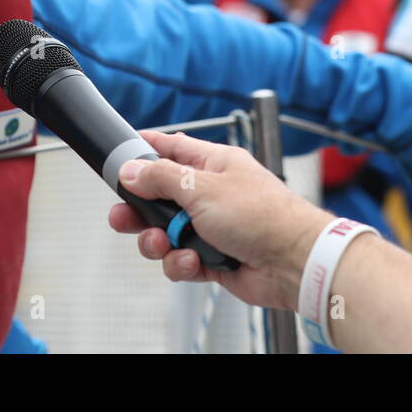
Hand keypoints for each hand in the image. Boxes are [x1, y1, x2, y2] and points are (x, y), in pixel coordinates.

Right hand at [107, 130, 327, 310]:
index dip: (144, 149)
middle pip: (159, 196)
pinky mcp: (212, 257)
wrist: (293, 262)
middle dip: (139, 210)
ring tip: (163, 243)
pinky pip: (180, 260)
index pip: (171, 148)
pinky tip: (190, 262)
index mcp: (213, 164)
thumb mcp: (203, 188)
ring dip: (158, 242)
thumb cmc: (262, 216)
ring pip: (164, 233)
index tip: (118, 154)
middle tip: (123, 217)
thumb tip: (130, 169)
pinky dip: (180, 264)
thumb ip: (162, 178)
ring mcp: (210, 226)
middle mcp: (210, 193)